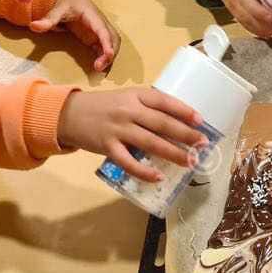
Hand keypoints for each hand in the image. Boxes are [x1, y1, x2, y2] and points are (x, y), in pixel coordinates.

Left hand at [29, 0, 119, 71]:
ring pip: (113, 43)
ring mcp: (100, 30)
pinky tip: (98, 66)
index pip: (103, 30)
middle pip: (113, 38)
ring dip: (110, 56)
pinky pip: (105, 47)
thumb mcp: (57, 10)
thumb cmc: (66, 3)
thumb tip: (33, 26)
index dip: (107, 43)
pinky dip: (105, 57)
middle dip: (110, 52)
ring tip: (99, 69)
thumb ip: (47, 19)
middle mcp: (100, 23)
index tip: (109, 54)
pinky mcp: (97, 37)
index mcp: (92, 16)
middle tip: (99, 67)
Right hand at [59, 87, 205, 181]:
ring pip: (150, 142)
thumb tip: (176, 121)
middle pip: (162, 123)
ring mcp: (117, 129)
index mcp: (135, 95)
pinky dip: (144, 171)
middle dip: (185, 134)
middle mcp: (128, 110)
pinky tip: (158, 176)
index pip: (164, 101)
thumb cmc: (104, 106)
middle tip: (202, 144)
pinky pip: (129, 162)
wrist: (69, 114)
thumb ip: (147, 107)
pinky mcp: (107, 147)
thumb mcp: (126, 98)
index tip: (200, 121)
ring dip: (173, 153)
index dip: (183, 111)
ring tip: (190, 161)